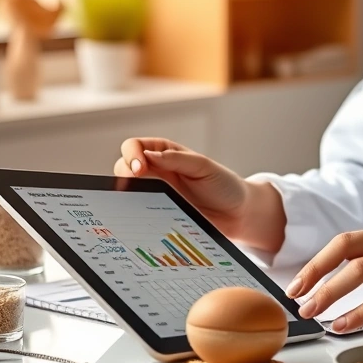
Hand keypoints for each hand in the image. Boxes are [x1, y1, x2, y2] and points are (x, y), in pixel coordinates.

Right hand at [114, 137, 286, 250]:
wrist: (238, 214)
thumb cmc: (224, 185)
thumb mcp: (204, 167)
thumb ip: (177, 159)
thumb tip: (147, 154)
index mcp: (166, 153)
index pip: (136, 147)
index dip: (132, 154)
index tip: (139, 167)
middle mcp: (157, 171)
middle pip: (124, 167)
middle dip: (124, 173)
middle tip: (136, 183)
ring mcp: (155, 193)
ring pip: (126, 189)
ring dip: (127, 193)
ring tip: (137, 200)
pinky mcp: (157, 213)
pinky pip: (136, 211)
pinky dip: (133, 212)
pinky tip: (140, 215)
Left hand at [285, 224, 362, 332]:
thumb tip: (342, 279)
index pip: (344, 242)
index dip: (316, 262)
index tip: (297, 283)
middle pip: (345, 251)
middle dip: (314, 275)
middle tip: (296, 298)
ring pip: (360, 272)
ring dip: (329, 294)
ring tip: (313, 313)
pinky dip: (358, 313)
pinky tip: (343, 325)